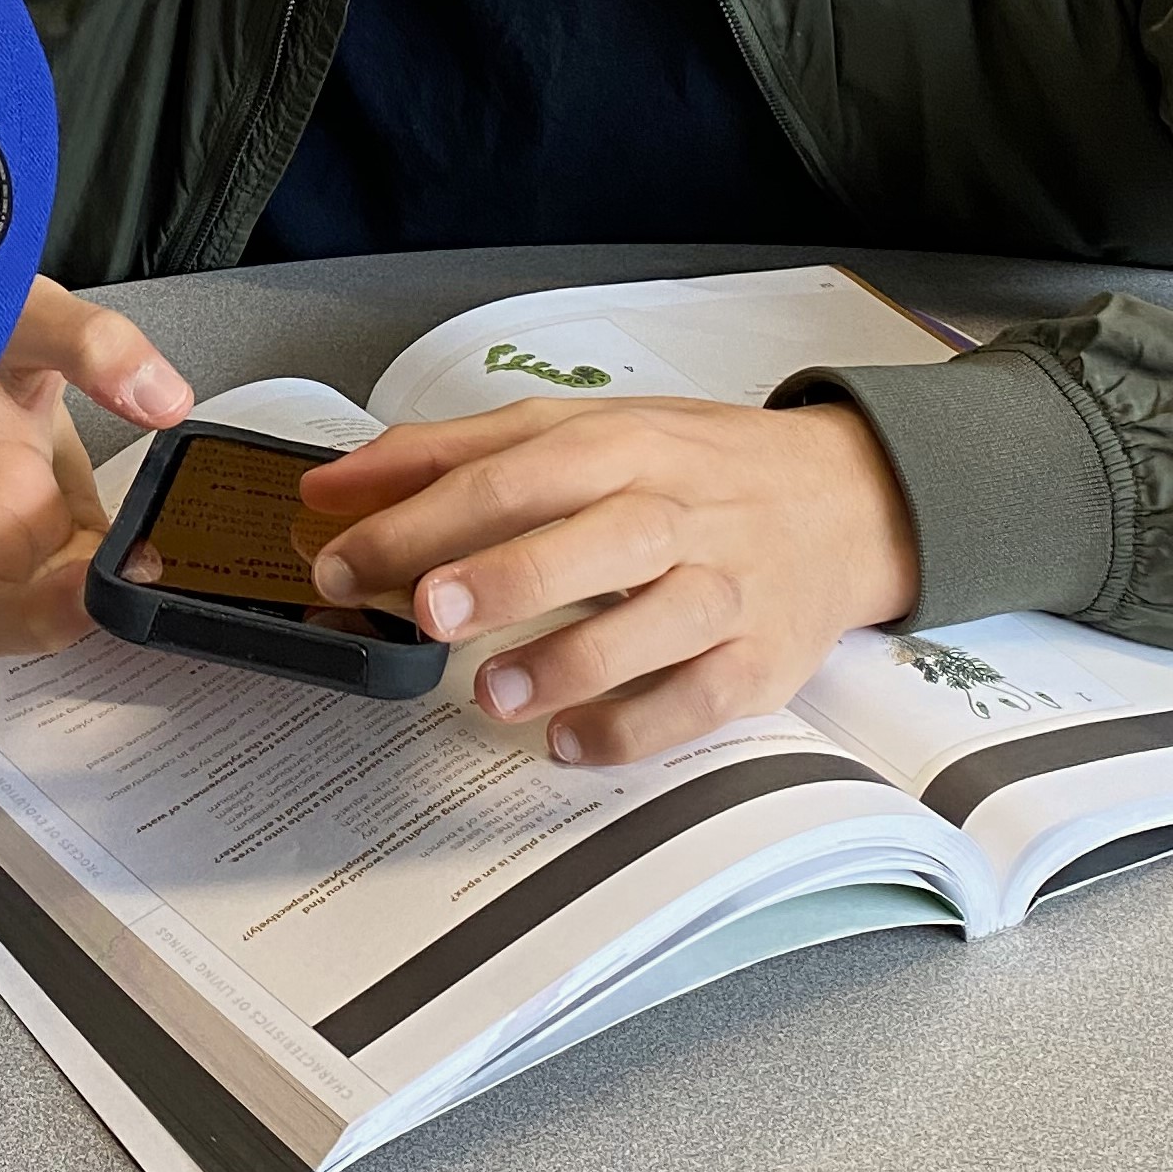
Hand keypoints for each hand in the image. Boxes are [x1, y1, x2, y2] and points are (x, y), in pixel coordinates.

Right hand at [0, 275, 190, 656]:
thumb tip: (163, 400)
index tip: (93, 596)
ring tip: (186, 556)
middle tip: (165, 576)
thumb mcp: (24, 311)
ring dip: (124, 581)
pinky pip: (88, 540)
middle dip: (102, 613)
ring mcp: (23, 505)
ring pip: (70, 582)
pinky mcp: (47, 487)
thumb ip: (92, 346)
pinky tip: (173, 524)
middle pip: (35, 612)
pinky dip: (130, 543)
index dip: (30, 624)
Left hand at [298, 397, 919, 766]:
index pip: (516, 474)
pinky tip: (567, 740)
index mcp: (619, 446)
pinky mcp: (761, 660)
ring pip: (656, 624)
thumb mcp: (575, 431)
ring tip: (489, 694)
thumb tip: (327, 487)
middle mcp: (677, 513)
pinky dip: (633, 728)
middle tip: (425, 611)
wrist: (845, 499)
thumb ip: (446, 456)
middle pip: (597, 537)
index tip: (342, 556)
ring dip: (568, 662)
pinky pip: (700, 701)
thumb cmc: (688, 466)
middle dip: (505, 575)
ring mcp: (726, 589)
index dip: (424, 517)